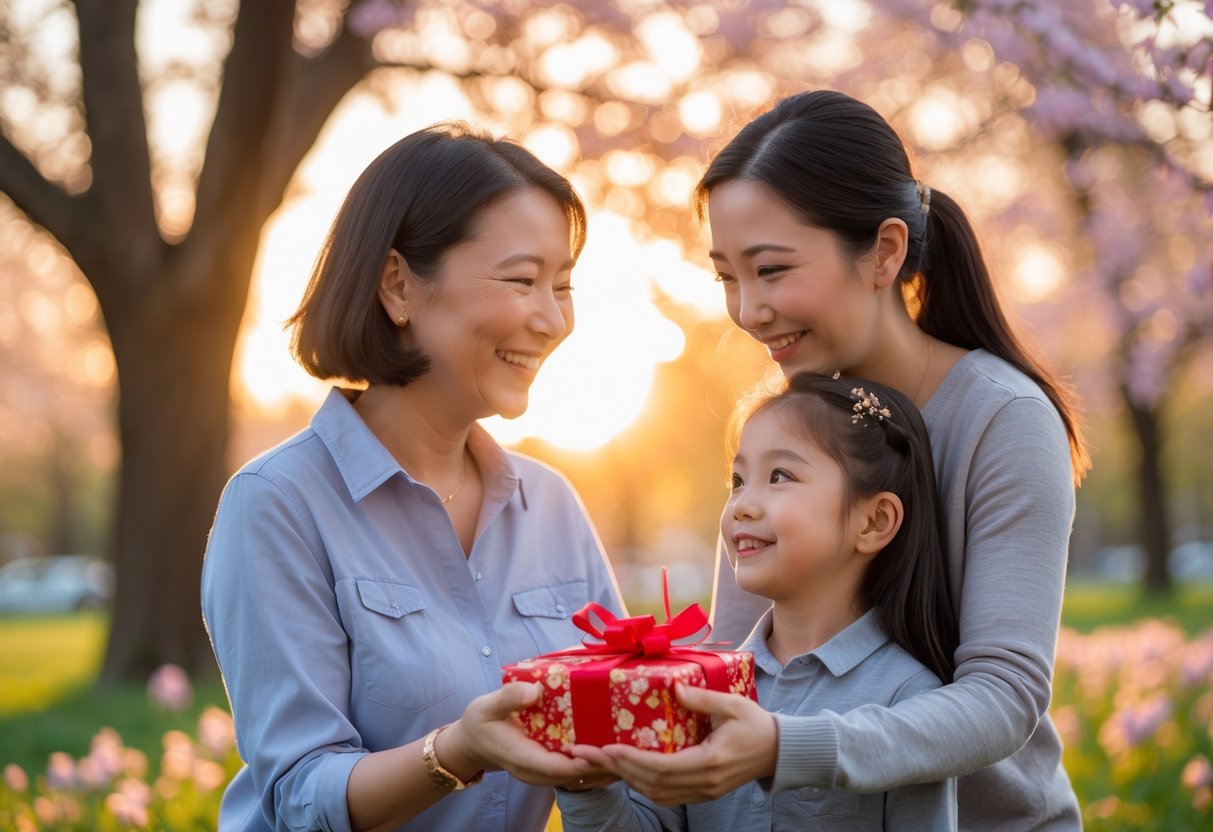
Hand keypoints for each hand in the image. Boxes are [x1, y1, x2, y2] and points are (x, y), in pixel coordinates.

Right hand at [444, 682, 614, 788]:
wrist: (472, 742)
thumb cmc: (480, 722)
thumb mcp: (486, 706)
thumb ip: (508, 698)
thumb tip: (534, 691)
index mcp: (523, 758)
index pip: (558, 768)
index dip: (583, 762)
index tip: (604, 750)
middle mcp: (537, 772)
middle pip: (576, 776)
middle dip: (603, 765)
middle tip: (630, 747)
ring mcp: (545, 772)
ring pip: (580, 777)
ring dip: (605, 766)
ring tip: (631, 750)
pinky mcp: (550, 767)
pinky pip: (577, 770)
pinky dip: (596, 763)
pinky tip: (615, 749)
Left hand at [571, 682, 776, 805]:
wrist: (780, 752)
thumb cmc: (757, 724)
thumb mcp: (733, 704)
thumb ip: (703, 699)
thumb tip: (674, 687)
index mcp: (711, 760)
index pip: (662, 767)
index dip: (632, 760)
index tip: (608, 747)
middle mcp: (705, 782)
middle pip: (653, 784)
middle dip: (618, 770)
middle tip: (588, 755)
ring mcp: (705, 792)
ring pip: (657, 794)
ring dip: (628, 780)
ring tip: (601, 763)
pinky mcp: (704, 793)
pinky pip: (668, 796)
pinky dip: (644, 786)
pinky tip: (629, 773)